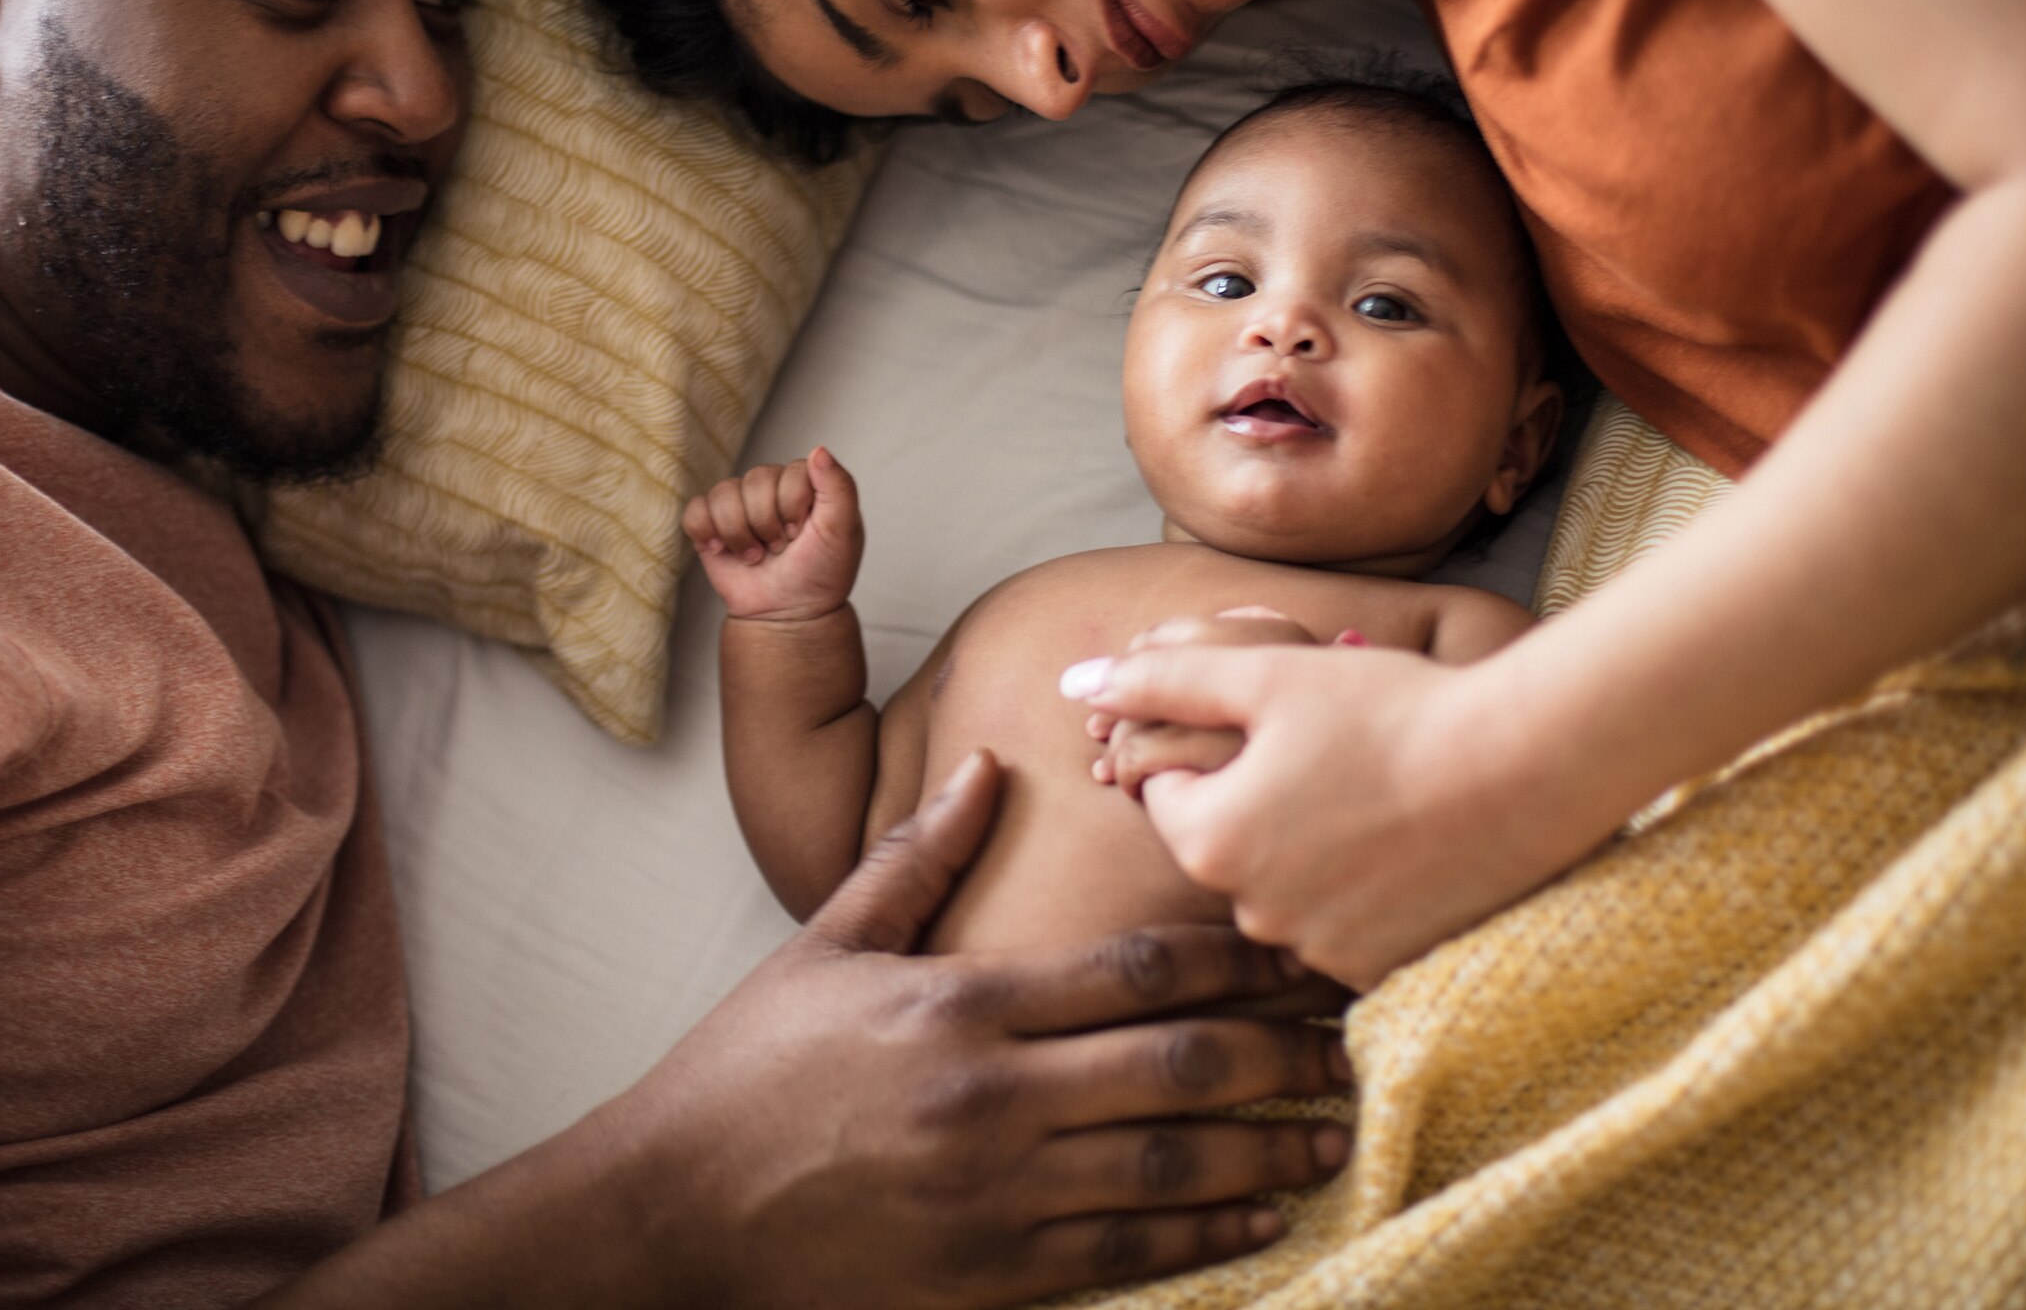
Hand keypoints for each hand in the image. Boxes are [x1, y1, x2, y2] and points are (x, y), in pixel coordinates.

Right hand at [610, 752, 1352, 1308]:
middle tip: (1351, 1041)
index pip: (1132, 970)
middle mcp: (993, 1096)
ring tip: (1332, 1132)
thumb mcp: (825, 946)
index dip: (1232, 961)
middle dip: (1279, 1051)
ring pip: (1171, 1164)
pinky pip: (1126, 1254)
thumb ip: (917, 858)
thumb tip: (985, 766)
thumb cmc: (747, 1072)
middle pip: (1176, 1064)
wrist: (673, 1212)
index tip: (1296, 952)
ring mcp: (997, 1193)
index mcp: (961, 1004)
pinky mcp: (992, 1276)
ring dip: (1265, 1148)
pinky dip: (1205, 1237)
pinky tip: (1258, 1218)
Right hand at [683, 446, 863, 622]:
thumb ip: (839, 487)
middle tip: (780, 548)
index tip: (803, 534)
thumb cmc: (820, 573)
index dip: (793, 507)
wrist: (789, 614)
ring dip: (740, 534)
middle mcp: (769, 487)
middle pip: (755, 480)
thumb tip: (818, 450)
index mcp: (803, 483)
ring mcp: (738, 504)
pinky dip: (706, 533)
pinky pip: (695, 511)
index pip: (790, 472)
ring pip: (723, 494)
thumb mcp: (843, 531)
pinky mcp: (710, 524)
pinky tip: (723, 550)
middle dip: (767, 524)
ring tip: (756, 555)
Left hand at [1067, 640, 1608, 990]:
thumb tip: (1073, 679)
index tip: (1281, 727)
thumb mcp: (1266, 673)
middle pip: (1227, 845)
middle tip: (1338, 755)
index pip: (1168, 792)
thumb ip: (1162, 678)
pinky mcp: (1382, 973)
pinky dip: (1364, 891)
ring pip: (1285, 888)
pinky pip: (1344, 927)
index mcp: (1207, 840)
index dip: (1219, 750)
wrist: (1527, 767)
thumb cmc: (1392, 708)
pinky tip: (1409, 846)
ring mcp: (1318, 952)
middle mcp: (1249, 914)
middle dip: (1263, 801)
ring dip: (1312, 848)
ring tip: (1380, 797)